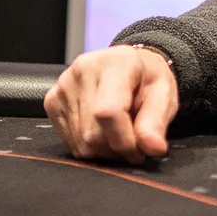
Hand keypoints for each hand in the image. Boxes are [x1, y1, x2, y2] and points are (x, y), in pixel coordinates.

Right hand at [45, 45, 177, 163]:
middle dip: (116, 149)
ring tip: (119, 133)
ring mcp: (63, 85)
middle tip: (133, 143)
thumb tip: (153, 148)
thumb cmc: (146, 80)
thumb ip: (157, 122)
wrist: (129, 66)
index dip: (124, 141)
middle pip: (92, 134)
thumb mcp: (164, 95)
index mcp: (116, 63)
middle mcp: (84, 70)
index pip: (108, 112)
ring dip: (104, 149)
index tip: (139, 152)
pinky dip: (89, 145)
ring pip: (80, 143)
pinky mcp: (52, 101)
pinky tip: (101, 129)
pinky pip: (69, 142)